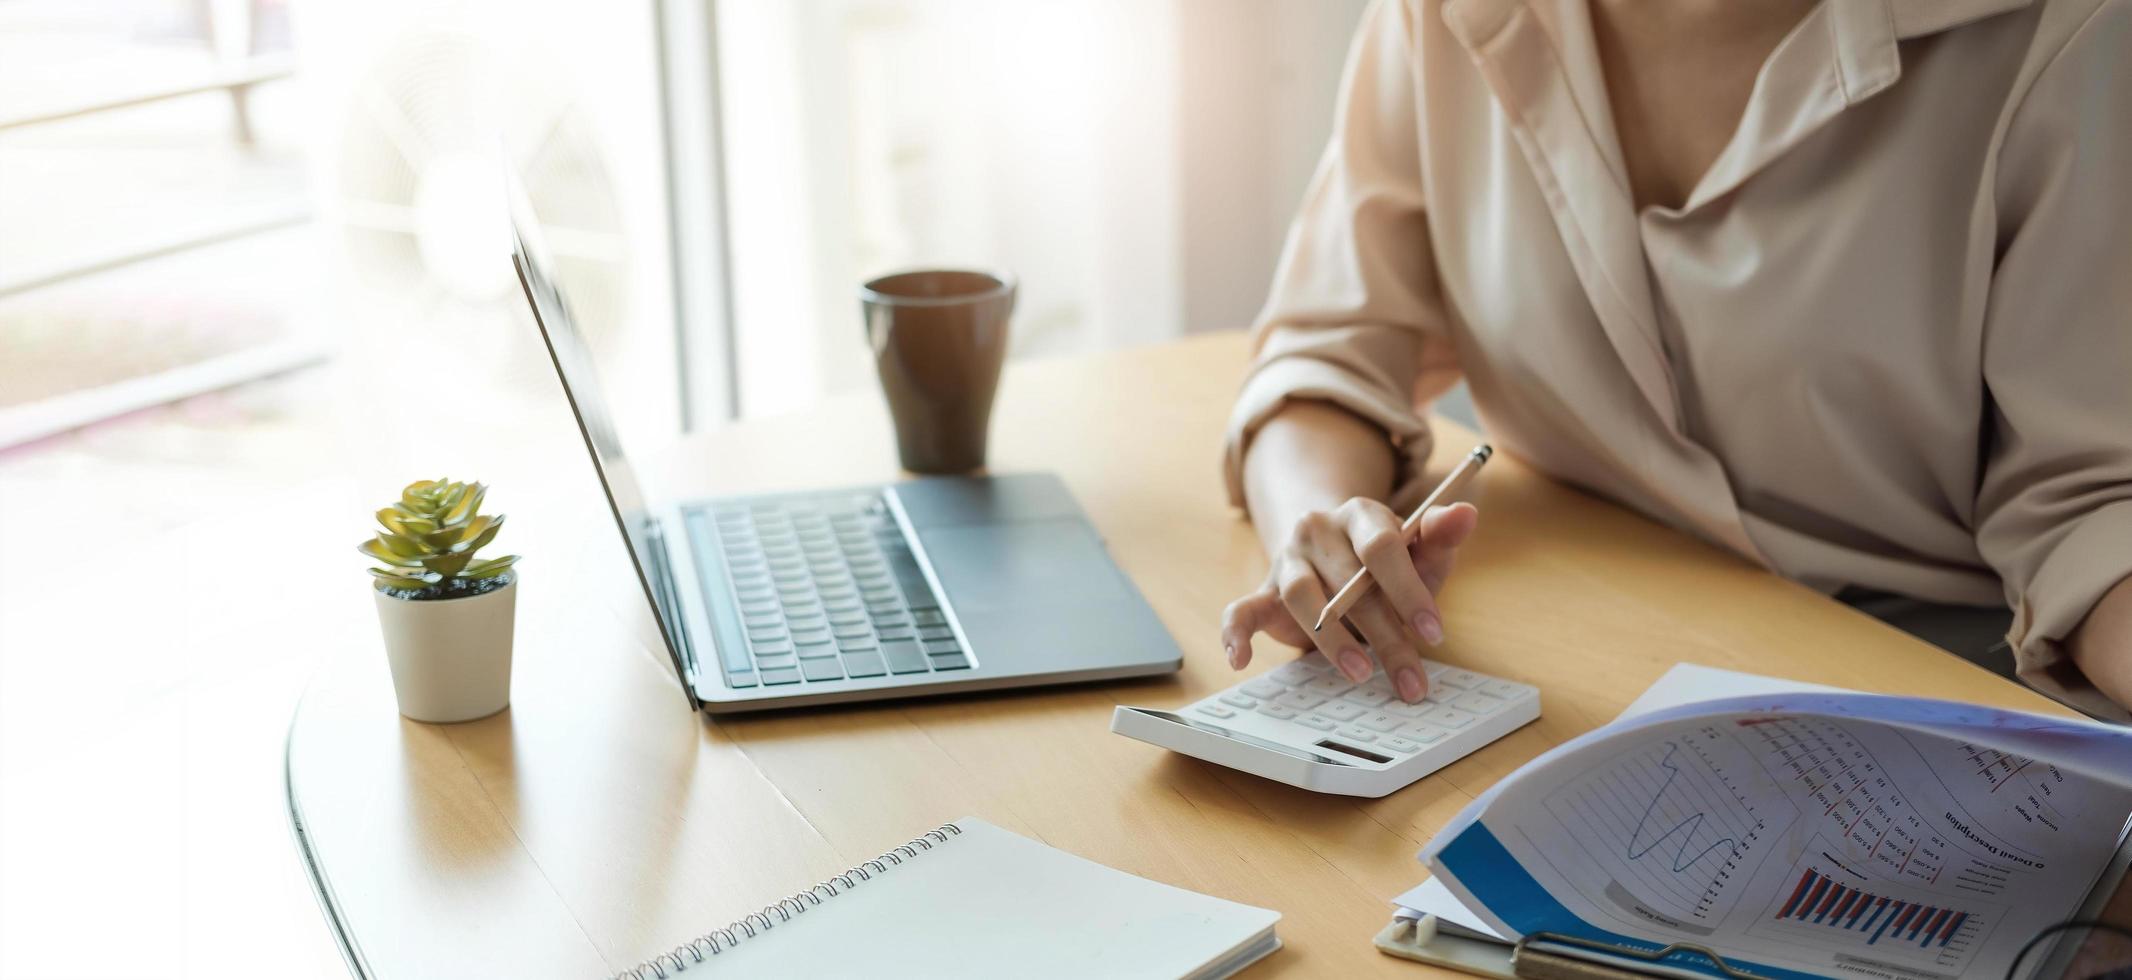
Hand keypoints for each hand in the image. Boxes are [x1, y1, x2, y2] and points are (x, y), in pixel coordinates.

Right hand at [1221, 498, 1477, 702]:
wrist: (1333, 556)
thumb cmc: (1385, 564)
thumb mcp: (1419, 553)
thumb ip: (1441, 538)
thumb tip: (1466, 513)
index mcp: (1359, 513)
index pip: (1381, 546)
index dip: (1408, 590)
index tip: (1433, 632)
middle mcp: (1317, 530)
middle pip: (1347, 580)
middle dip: (1383, 633)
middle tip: (1410, 677)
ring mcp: (1286, 560)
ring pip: (1301, 596)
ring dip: (1331, 640)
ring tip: (1361, 674)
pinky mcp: (1263, 592)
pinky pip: (1240, 609)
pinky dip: (1234, 633)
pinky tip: (1240, 659)